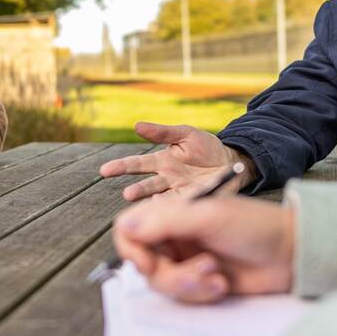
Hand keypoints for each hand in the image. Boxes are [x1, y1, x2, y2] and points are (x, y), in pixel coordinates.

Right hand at [99, 121, 255, 200]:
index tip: (104, 170)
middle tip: (127, 195)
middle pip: (147, 185)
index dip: (120, 167)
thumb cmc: (206, 147)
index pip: (137, 165)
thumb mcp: (186, 134)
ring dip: (154, 203)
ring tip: (150, 209)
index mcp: (162, 161)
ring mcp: (180, 192)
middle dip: (137, 190)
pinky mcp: (195, 201)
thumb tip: (136, 126)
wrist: (232, 162)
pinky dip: (174, 208)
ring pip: (162, 199)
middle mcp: (167, 179)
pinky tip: (168, 209)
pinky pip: (183, 205)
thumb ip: (162, 132)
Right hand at [113, 195, 294, 302]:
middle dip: (170, 273)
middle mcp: (175, 236)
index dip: (131, 248)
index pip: (130, 228)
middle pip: (144, 262)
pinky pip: (183, 296)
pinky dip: (201, 293)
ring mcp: (187, 260)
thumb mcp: (208, 218)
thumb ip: (165, 222)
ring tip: (217, 278)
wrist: (291, 254)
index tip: (146, 263)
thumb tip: (125, 228)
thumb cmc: (255, 226)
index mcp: (173, 212)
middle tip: (202, 270)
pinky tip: (223, 285)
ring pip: (163, 283)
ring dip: (188, 284)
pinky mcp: (201, 282)